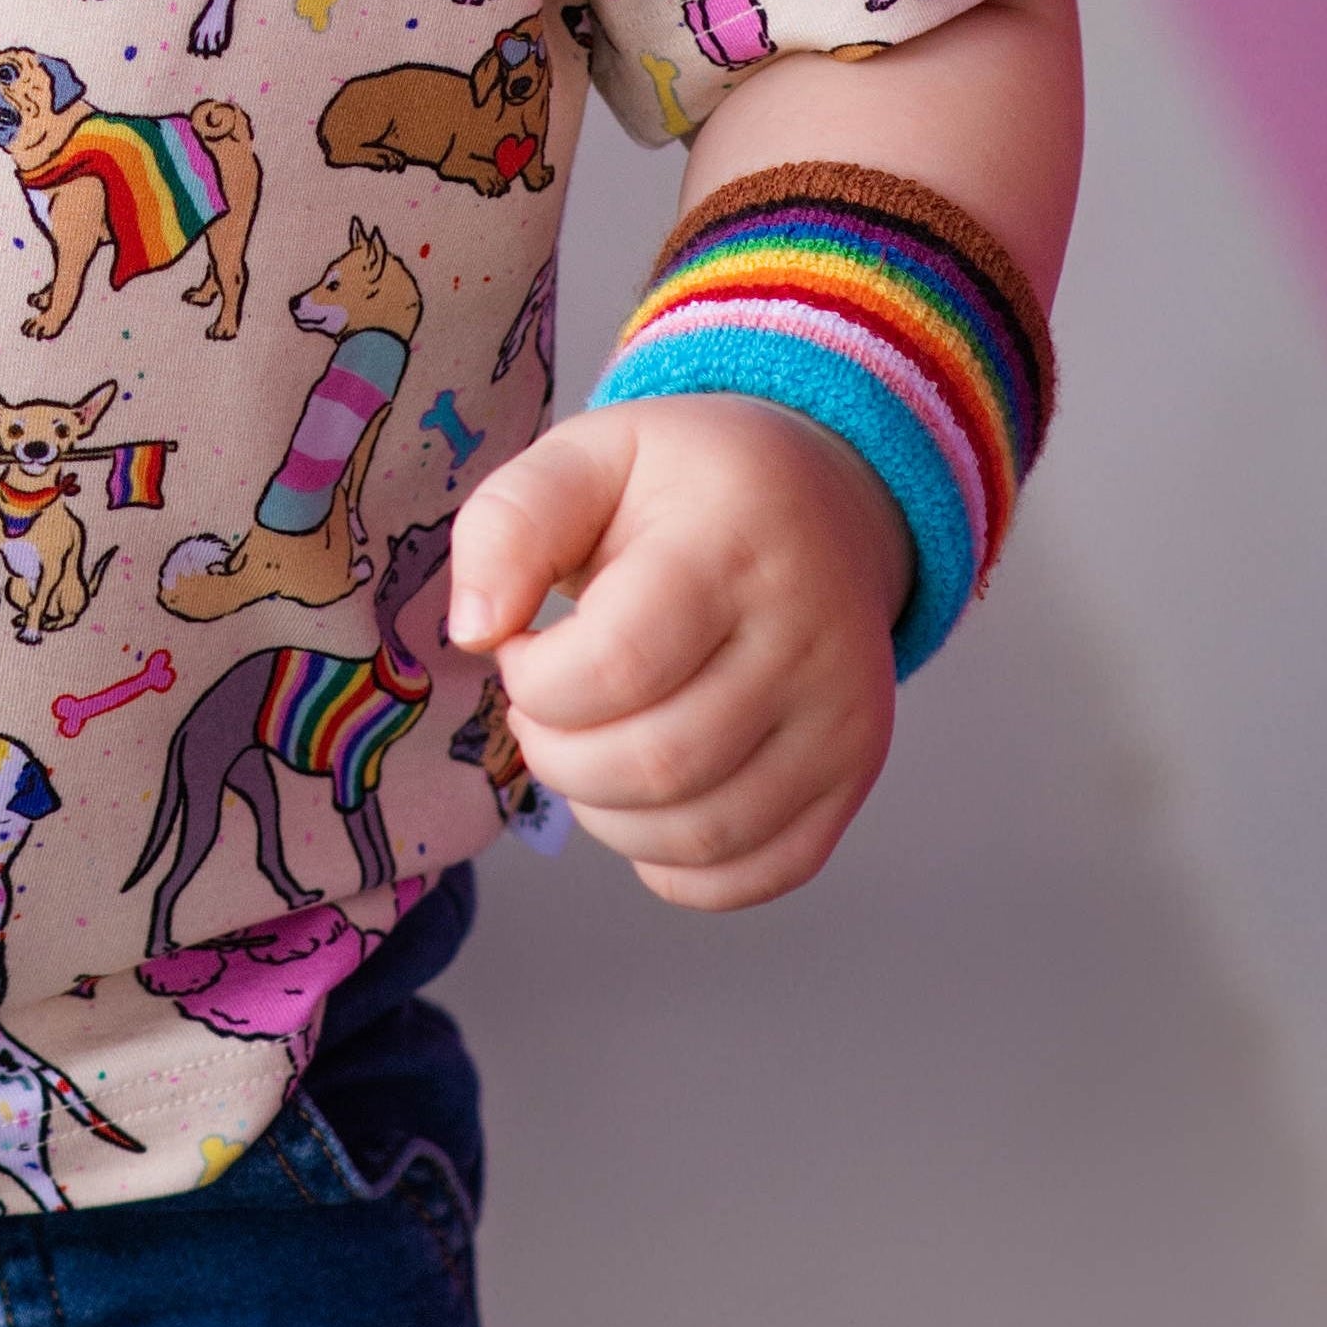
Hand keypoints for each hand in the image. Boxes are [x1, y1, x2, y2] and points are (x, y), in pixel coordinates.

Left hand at [445, 396, 905, 911]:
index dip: (537, 680)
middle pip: (658, 763)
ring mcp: (844, 717)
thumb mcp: (590, 454)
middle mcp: (808, 639)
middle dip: (559, 756)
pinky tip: (643, 804)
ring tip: (585, 749)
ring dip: (605, 815)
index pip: (618, 664)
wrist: (829, 504)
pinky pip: (760, 872)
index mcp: (732, 543)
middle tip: (542, 710)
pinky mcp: (855, 775)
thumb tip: (472, 629)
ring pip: (703, 832)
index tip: (521, 648)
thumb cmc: (685, 482)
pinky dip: (677, 866)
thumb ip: (510, 523)